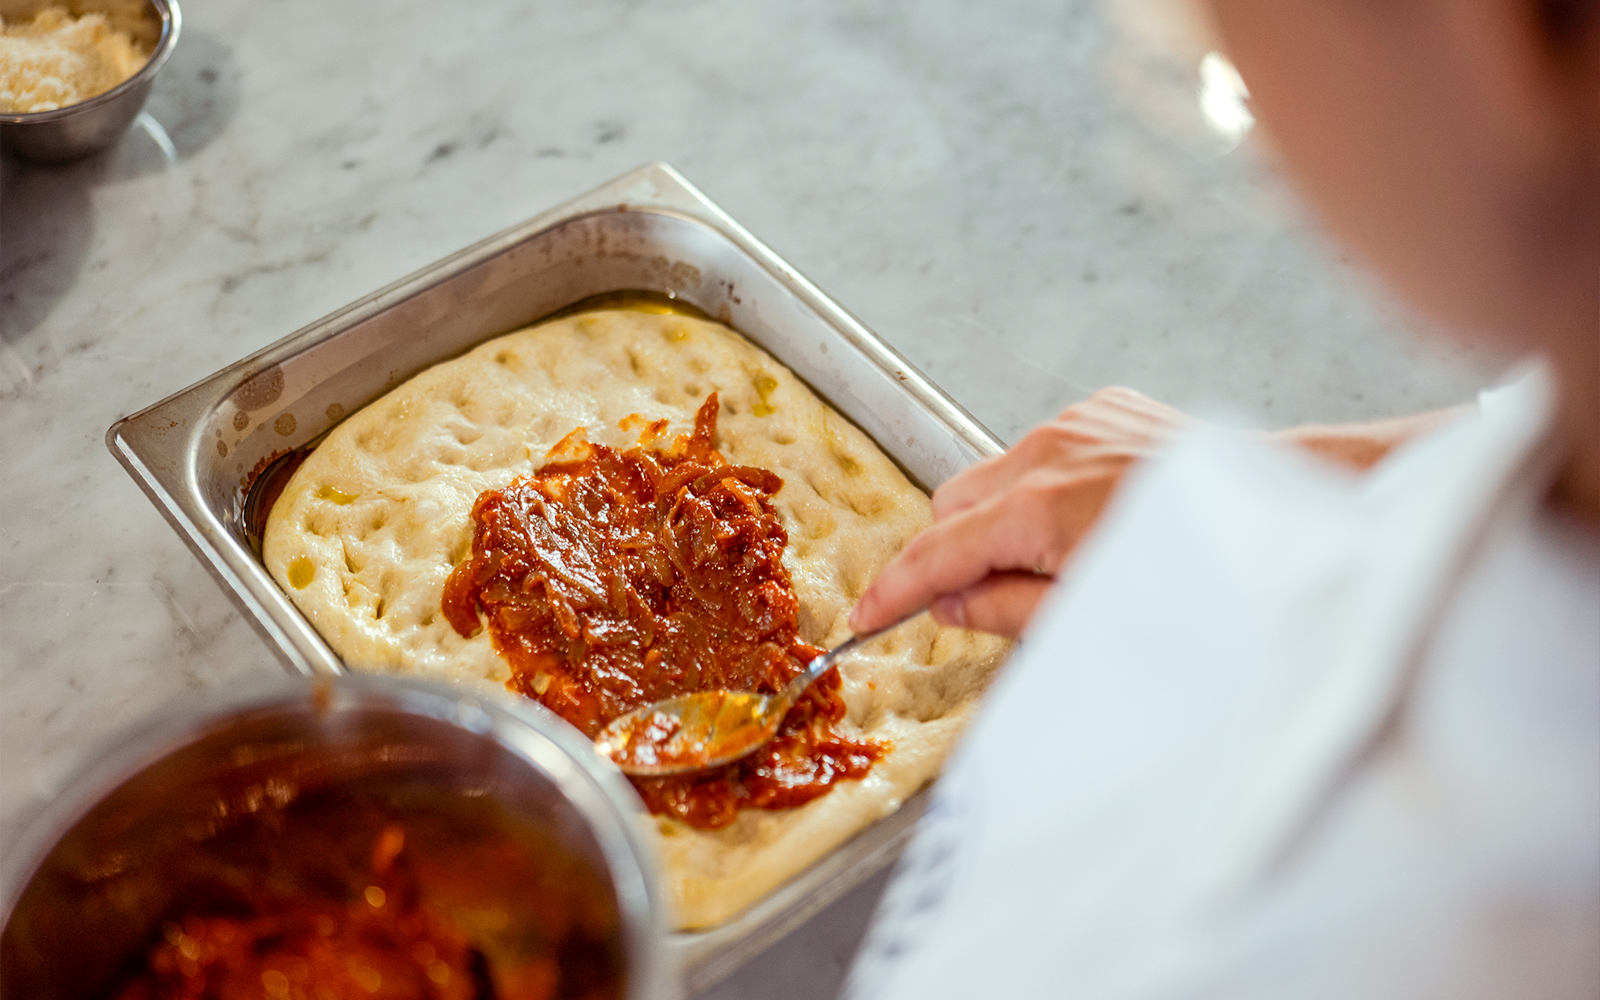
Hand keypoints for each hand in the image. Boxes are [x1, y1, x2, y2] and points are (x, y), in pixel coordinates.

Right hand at [851, 387, 1188, 638]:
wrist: (1285, 514)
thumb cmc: (1200, 576)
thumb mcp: (1090, 618)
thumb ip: (1005, 610)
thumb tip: (950, 606)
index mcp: (1042, 509)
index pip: (938, 551)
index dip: (896, 589)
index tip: (867, 616)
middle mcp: (1051, 451)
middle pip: (951, 503)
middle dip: (953, 552)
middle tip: (987, 597)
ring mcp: (1078, 422)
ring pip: (992, 474)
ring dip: (998, 518)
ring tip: (1053, 556)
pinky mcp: (1104, 409)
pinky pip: (1040, 448)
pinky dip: (1041, 485)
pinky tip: (1085, 515)